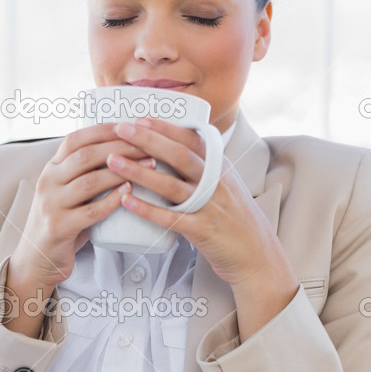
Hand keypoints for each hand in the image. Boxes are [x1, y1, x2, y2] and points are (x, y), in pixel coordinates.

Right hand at [4, 124, 153, 336]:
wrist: (37, 259)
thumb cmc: (62, 222)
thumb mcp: (66, 192)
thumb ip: (84, 173)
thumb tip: (122, 150)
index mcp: (51, 169)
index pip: (76, 139)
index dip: (104, 130)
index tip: (131, 125)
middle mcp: (48, 182)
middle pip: (85, 156)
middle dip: (119, 147)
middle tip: (148, 145)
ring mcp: (51, 205)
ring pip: (89, 181)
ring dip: (121, 172)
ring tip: (147, 166)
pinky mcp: (59, 227)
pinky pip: (90, 211)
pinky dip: (112, 200)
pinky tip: (129, 193)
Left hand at [106, 118, 298, 337]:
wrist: (257, 255)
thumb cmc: (235, 219)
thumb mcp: (224, 185)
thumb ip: (202, 168)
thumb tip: (172, 149)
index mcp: (219, 167)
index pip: (190, 138)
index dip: (163, 127)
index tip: (138, 117)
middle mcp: (215, 182)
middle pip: (179, 154)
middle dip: (147, 139)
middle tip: (120, 129)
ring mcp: (210, 206)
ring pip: (171, 184)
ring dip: (139, 171)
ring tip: (113, 161)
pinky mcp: (203, 230)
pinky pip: (171, 218)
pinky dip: (147, 209)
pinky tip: (127, 202)